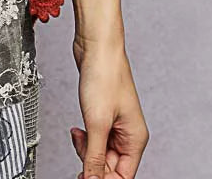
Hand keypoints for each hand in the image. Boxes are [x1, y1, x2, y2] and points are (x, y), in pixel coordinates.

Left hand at [69, 35, 149, 178]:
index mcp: (135, 139)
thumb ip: (95, 156)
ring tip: (77, 134)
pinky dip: (84, 138)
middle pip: (110, 166)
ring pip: (100, 152)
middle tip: (78, 153)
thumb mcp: (97, 123)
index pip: (123, 176)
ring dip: (86, 149)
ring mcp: (115, 123)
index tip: (84, 177)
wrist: (96, 45)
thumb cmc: (104, 75)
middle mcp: (128, 133)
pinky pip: (94, 137)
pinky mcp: (102, 114)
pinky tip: (77, 130)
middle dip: (92, 162)